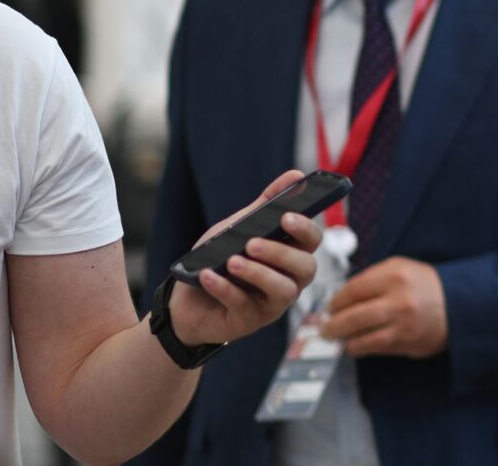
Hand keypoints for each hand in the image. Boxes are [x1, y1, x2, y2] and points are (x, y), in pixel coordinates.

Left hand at [167, 169, 321, 345]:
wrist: (184, 298)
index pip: (312, 241)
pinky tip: (209, 276)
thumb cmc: (219, 259)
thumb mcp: (240, 227)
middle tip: (252, 243)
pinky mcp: (249, 322)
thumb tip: (296, 175)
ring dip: (258, 274)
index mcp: (290, 255)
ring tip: (233, 261)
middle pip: (305, 268)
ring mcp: (271, 304)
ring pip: (283, 291)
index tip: (286, 217)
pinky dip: (225, 289)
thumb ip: (267, 204)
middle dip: (281, 253)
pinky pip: (244, 306)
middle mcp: (289, 281)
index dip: (305, 229)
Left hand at [320, 256, 447, 357]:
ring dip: (343, 338)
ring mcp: (402, 323)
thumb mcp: (400, 268)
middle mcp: (398, 299)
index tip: (329, 307)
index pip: (353, 289)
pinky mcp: (405, 342)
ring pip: (361, 335)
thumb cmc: (424, 286)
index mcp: (394, 275)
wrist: (458, 305)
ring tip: (334, 338)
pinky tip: (352, 345)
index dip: (336, 301)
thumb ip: (371, 279)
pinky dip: (358, 347)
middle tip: (324, 327)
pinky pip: (373, 347)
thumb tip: (341, 298)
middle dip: (333, 323)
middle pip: (353, 315)